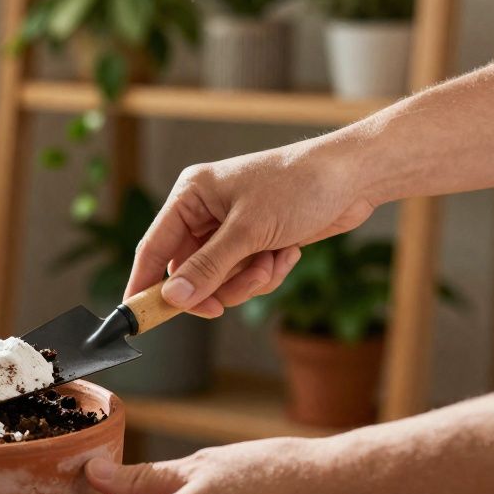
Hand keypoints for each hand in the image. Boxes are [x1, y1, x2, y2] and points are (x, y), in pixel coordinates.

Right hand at [129, 140, 376, 315]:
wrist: (355, 177)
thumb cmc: (299, 186)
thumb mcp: (248, 231)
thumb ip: (207, 267)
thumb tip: (172, 298)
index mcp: (191, 195)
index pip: (154, 247)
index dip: (144, 283)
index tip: (137, 316)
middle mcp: (205, 212)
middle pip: (188, 271)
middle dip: (215, 286)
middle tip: (223, 304)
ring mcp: (231, 228)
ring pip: (219, 279)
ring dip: (247, 281)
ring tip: (271, 261)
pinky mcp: (256, 241)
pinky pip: (246, 276)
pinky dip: (266, 273)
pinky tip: (287, 253)